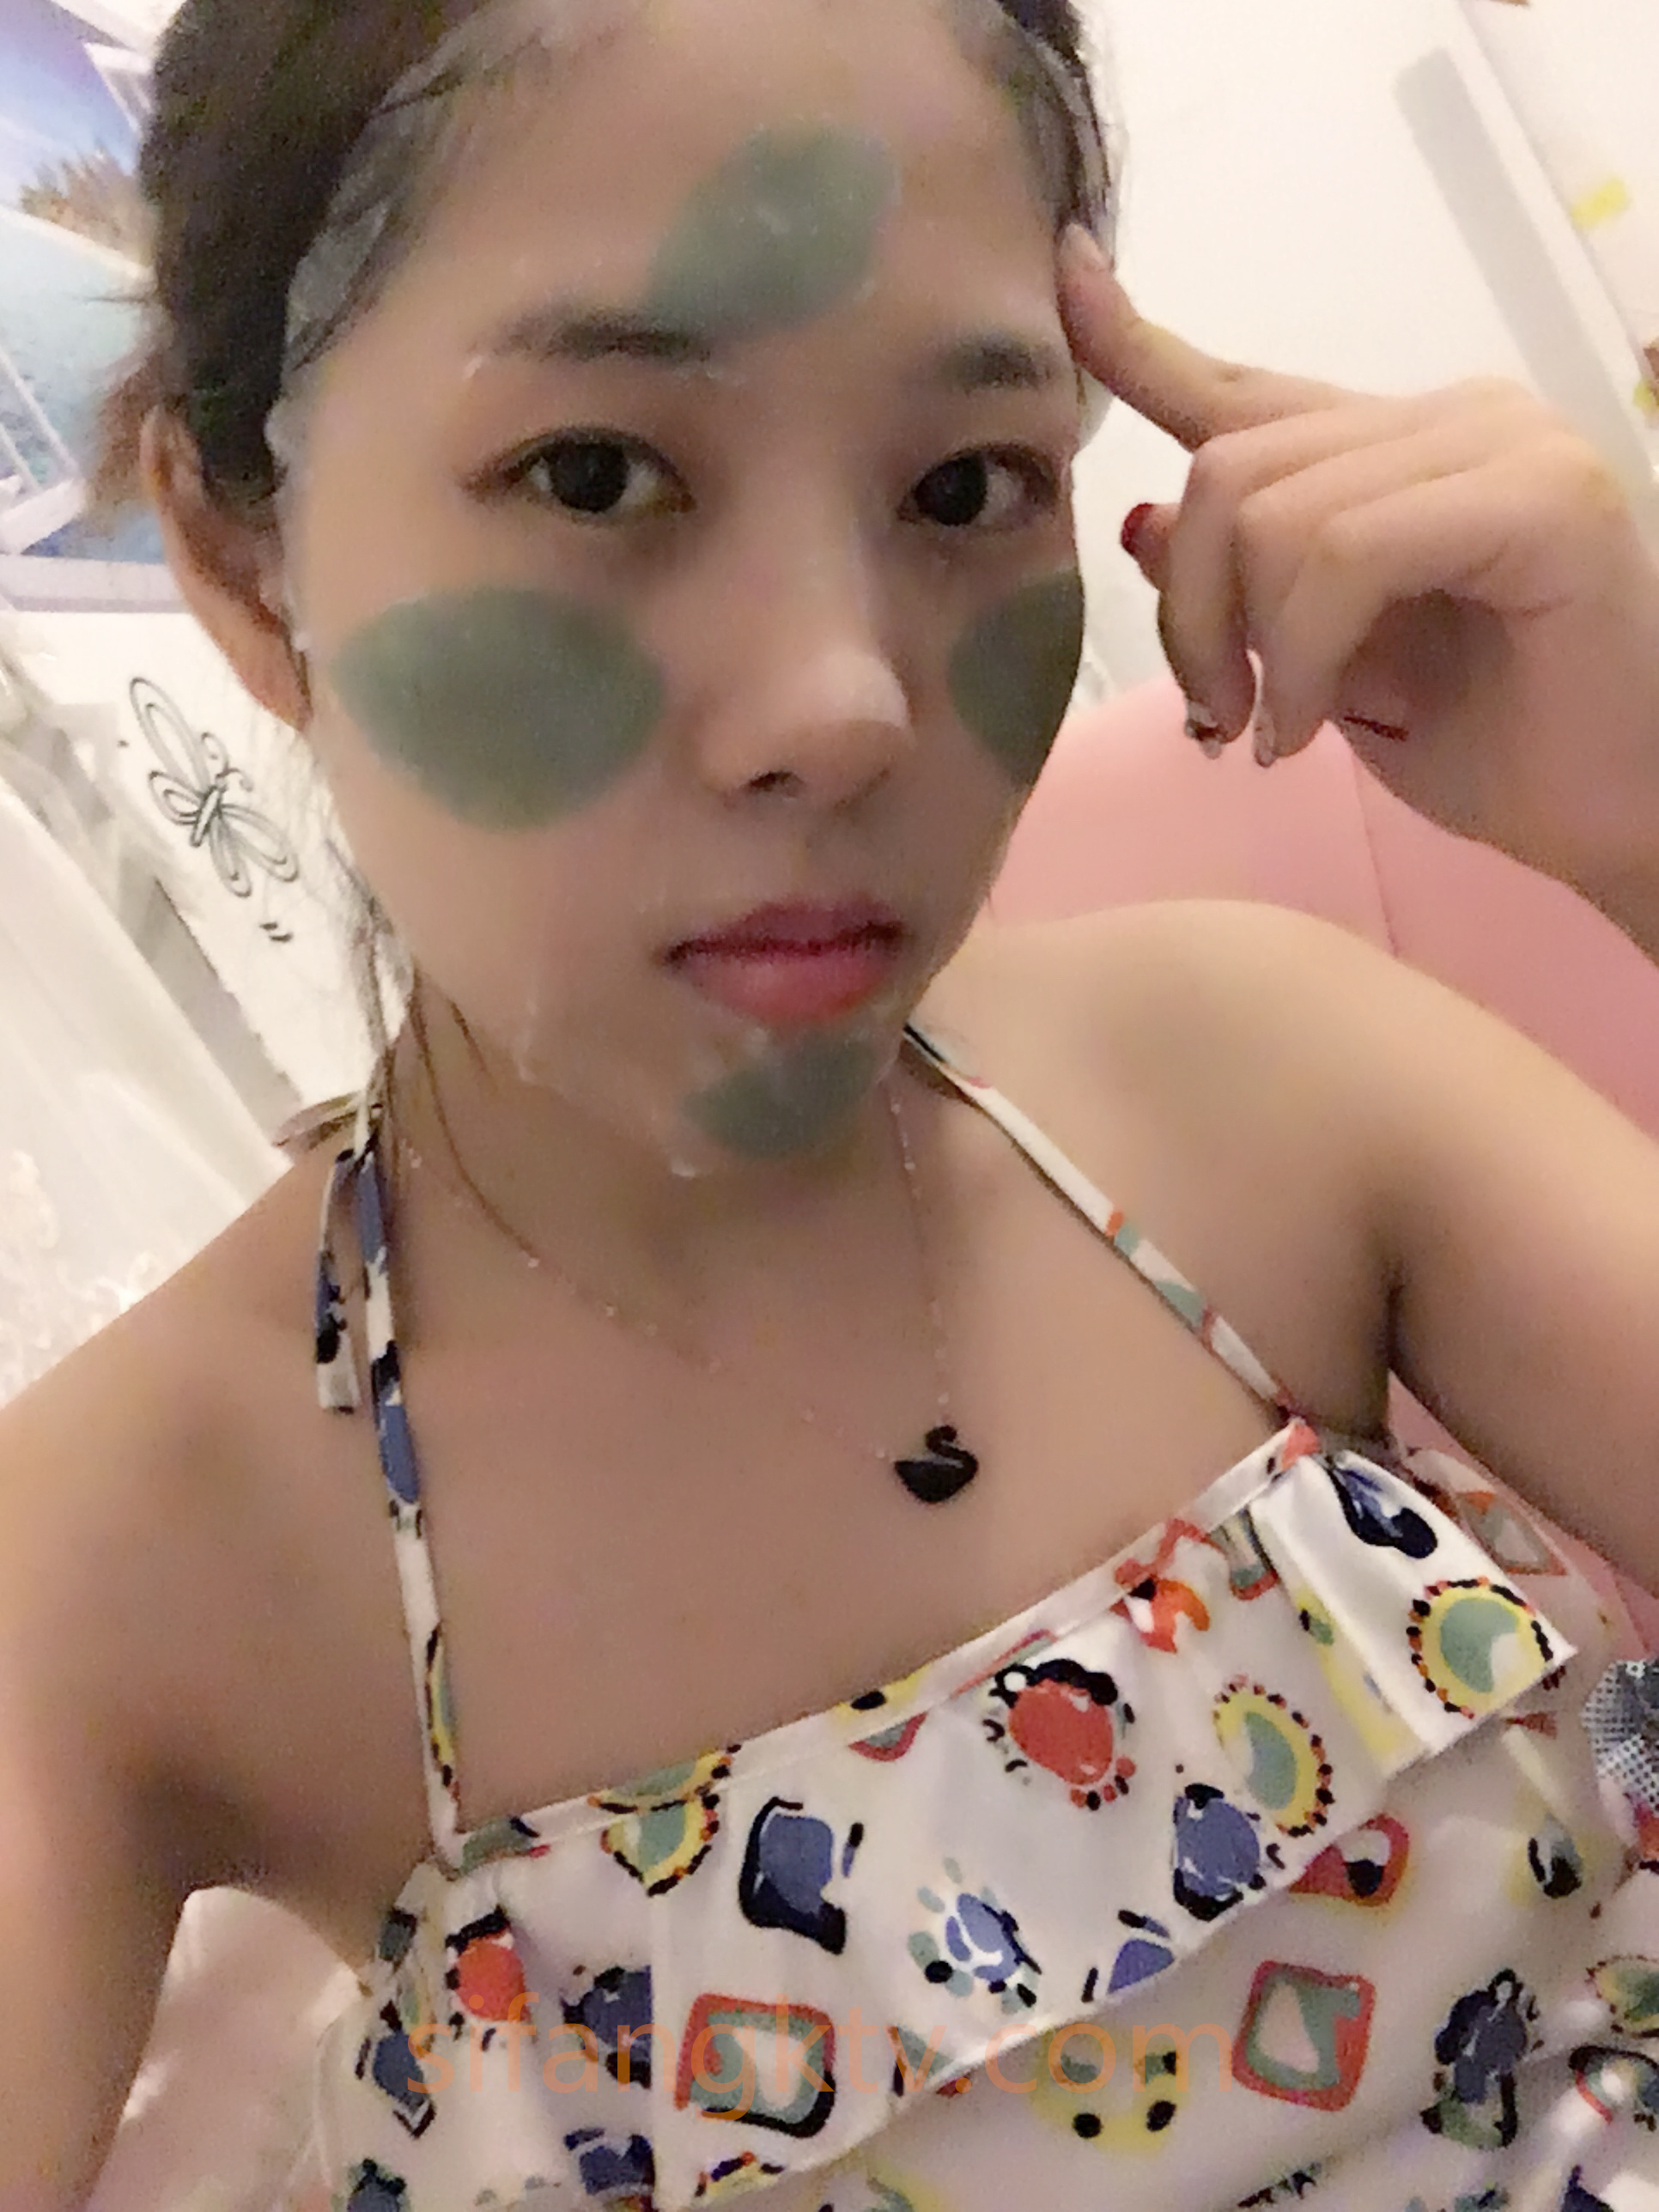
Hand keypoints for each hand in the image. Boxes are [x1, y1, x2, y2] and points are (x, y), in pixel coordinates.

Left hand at [1059, 227, 1658, 918]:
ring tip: (1284, 732)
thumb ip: (1249, 587)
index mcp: (1395, 449)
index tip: (1068, 276)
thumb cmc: (1497, 749)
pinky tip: (1317, 727)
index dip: (1139, 344)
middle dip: (1192, 610)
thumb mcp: (1325, 669)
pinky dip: (1309, 654)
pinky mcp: (1539, 496)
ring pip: (1275, 510)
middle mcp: (1449, 416)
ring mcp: (1501, 443)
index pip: (1243, 388)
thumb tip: (1140, 518)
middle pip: (1226, 465)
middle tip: (1220, 716)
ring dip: (1253, 650)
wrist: (1625, 816)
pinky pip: (1349, 551)